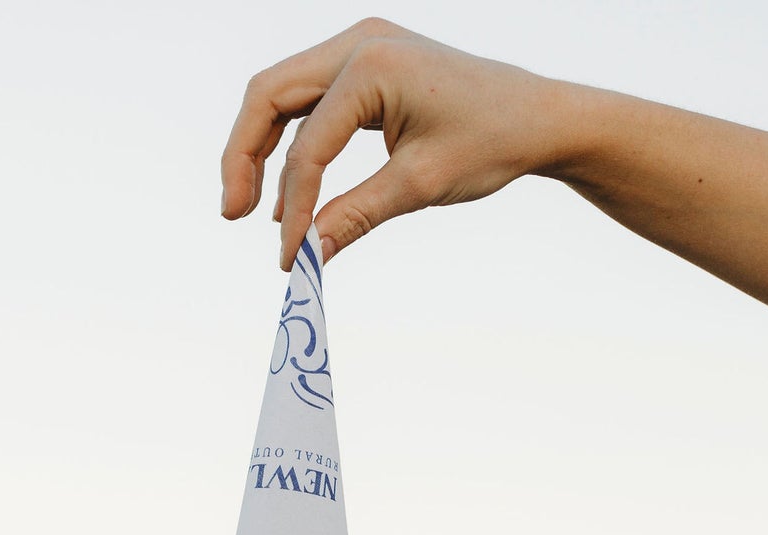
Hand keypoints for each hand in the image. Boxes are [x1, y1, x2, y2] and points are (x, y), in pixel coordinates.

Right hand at [221, 18, 580, 269]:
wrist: (535, 115)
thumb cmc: (489, 141)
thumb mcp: (419, 185)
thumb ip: (355, 217)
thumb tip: (306, 259)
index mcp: (372, 66)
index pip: (308, 145)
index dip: (292, 207)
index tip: (288, 258)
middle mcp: (358, 42)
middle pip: (268, 96)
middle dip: (243, 158)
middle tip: (232, 215)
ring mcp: (359, 46)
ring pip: (280, 94)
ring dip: (259, 149)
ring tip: (248, 210)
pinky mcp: (364, 63)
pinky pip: (308, 100)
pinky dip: (292, 142)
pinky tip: (289, 195)